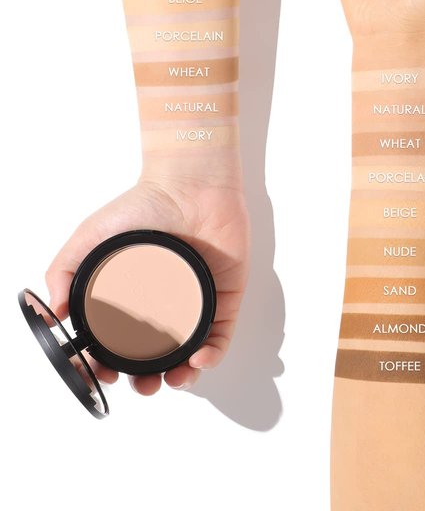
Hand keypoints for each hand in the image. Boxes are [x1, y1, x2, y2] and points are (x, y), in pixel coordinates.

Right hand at [45, 174, 249, 394]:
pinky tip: (197, 361)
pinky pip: (222, 335)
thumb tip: (55, 313)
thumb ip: (66, 270)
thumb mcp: (91, 235)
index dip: (109, 364)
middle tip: (139, 385)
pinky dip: (212, 356)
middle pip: (157, 355)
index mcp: (135, 296)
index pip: (121, 342)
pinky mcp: (226, 296)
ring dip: (180, 378)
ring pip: (190, 353)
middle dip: (146, 380)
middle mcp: (166, 304)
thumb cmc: (143, 204)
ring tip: (168, 382)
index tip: (99, 373)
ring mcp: (198, 302)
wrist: (190, 183)